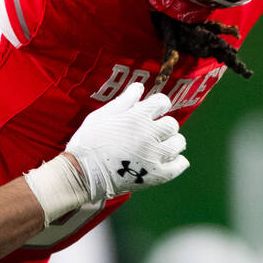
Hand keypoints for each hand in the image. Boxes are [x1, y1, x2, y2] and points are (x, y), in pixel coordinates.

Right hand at [66, 83, 187, 201]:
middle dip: (164, 125)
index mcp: (136, 118)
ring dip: (172, 142)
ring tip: (159, 146)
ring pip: (178, 143)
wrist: (83, 174)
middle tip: (152, 131)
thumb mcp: (101, 115)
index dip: (158, 104)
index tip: (153, 110)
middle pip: (172, 124)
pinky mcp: (156, 175)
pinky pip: (179, 165)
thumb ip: (124, 100)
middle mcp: (149, 135)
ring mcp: (154, 156)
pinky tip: (166, 160)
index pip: (162, 102)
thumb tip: (140, 87)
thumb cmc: (88, 142)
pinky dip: (177, 162)